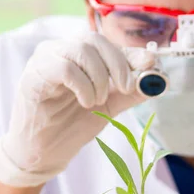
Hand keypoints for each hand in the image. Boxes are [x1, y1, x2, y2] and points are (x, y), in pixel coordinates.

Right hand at [0, 33, 154, 186]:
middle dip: (118, 64)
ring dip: (99, 78)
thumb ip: (130, 92)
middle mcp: (61, 50)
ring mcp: (46, 59)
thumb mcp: (108, 107)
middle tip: (127, 87)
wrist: (44, 152)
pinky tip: (86, 102)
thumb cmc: (71, 126)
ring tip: (99, 101)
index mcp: (79, 55)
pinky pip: (64, 68)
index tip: (150, 64)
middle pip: (94, 40)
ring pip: (81, 50)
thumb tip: (158, 81)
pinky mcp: (35, 74)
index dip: (132, 53)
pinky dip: (83, 85)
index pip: (108, 45)